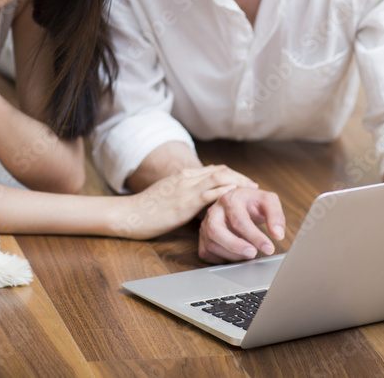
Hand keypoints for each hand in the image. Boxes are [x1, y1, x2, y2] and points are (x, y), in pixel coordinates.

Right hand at [113, 165, 255, 240]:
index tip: (244, 182)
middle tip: (254, 186)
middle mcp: (186, 178)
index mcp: (182, 176)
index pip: (213, 169)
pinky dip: (224, 192)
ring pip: (218, 178)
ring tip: (251, 190)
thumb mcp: (167, 197)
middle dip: (239, 177)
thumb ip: (183, 195)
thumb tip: (199, 204)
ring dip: (237, 182)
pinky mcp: (184, 203)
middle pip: (220, 171)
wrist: (130, 214)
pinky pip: (209, 194)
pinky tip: (235, 196)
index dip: (231, 174)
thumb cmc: (146, 210)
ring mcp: (185, 189)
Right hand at [198, 186, 285, 262]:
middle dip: (234, 246)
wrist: (238, 199)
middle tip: (253, 254)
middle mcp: (214, 211)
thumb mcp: (268, 201)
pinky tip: (235, 255)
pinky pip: (206, 252)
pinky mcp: (202, 236)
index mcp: (230, 199)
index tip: (269, 248)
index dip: (254, 236)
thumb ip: (276, 216)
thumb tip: (278, 234)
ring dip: (232, 254)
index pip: (239, 220)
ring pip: (211, 244)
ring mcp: (205, 224)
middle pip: (215, 231)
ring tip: (249, 254)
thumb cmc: (252, 202)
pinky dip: (221, 258)